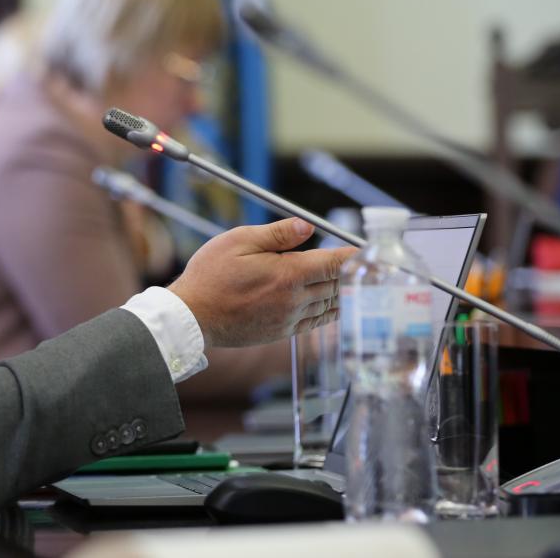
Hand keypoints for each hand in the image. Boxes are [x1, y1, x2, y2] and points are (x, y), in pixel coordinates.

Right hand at [168, 217, 355, 348]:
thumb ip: (277, 234)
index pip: (334, 264)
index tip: (366, 250)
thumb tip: (308, 226)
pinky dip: (328, 311)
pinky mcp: (280, 332)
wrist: (192, 316)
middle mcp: (294, 300)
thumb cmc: (210, 275)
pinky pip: (315, 322)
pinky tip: (329, 303)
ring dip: (342, 292)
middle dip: (349, 272)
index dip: (353, 256)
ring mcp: (288, 319)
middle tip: (361, 263)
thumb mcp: (238, 241)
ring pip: (328, 305)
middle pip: (336, 285)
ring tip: (351, 282)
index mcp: (288, 274)